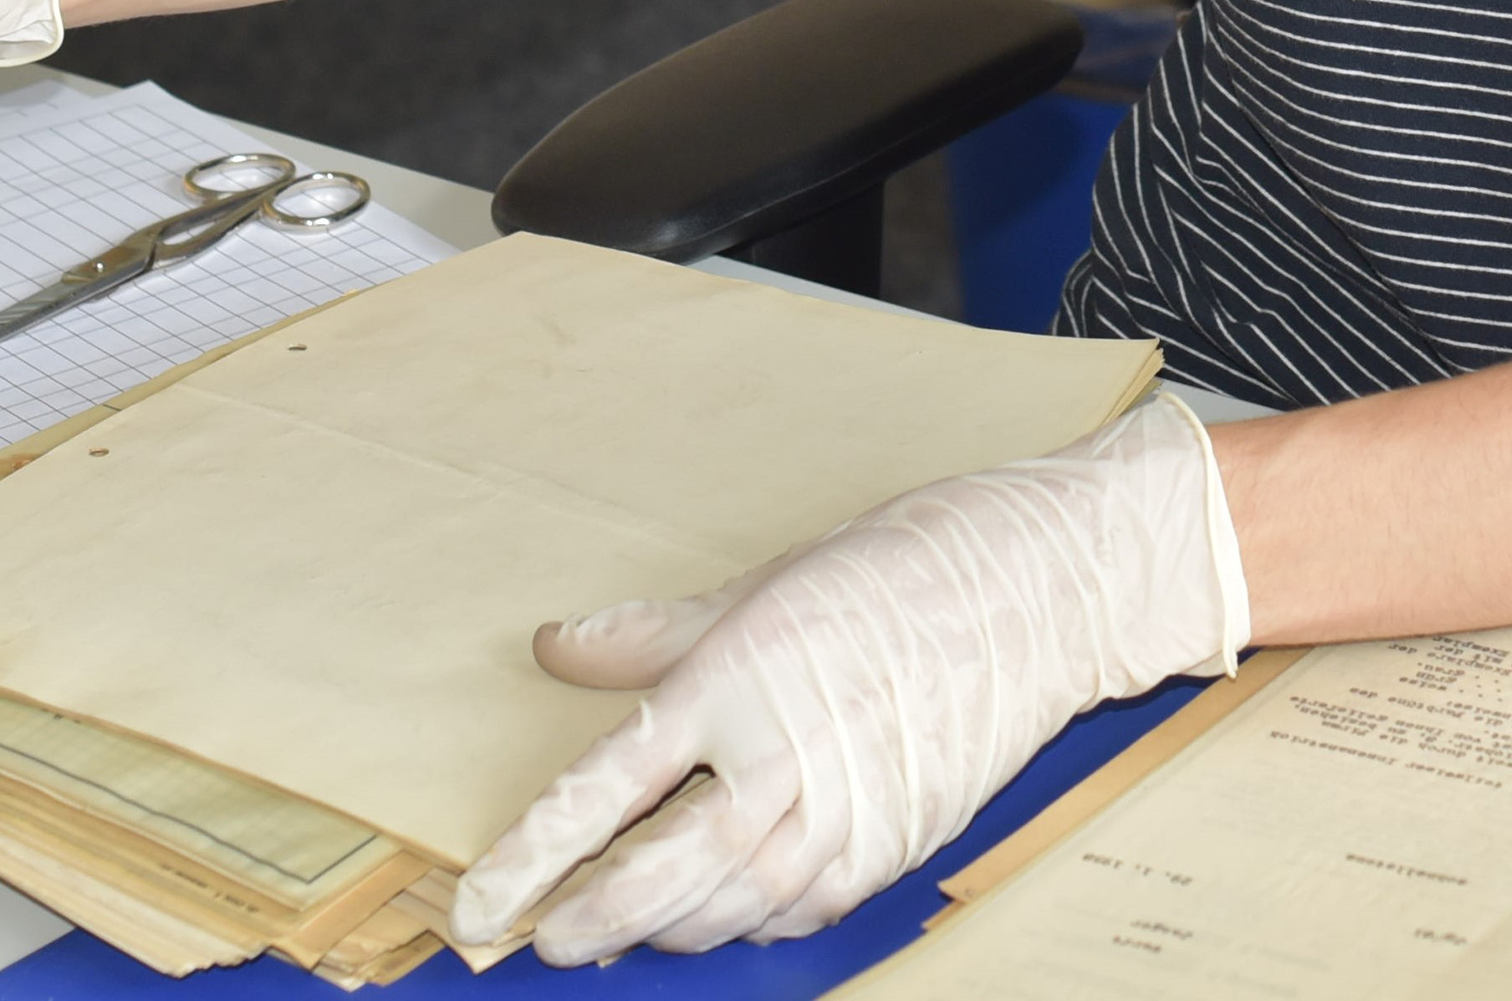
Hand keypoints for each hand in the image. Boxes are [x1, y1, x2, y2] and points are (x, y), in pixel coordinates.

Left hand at [449, 395, 1250, 966]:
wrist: (1031, 596)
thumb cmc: (894, 573)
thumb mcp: (759, 587)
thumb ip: (651, 636)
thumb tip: (561, 647)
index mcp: (732, 684)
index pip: (602, 793)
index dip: (530, 858)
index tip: (481, 902)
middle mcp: (778, 764)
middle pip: (654, 880)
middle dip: (587, 920)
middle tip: (544, 937)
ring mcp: (839, 821)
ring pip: (721, 912)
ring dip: (662, 926)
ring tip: (619, 923)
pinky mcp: (885, 854)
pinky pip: (788, 915)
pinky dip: (740, 922)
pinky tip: (716, 909)